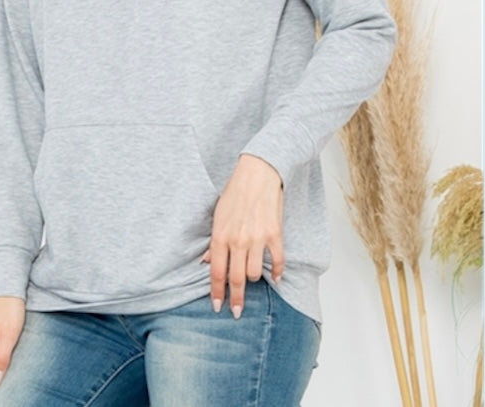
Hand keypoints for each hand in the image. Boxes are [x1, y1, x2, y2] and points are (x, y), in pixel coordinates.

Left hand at [204, 154, 283, 317]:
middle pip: (235, 279)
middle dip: (236, 299)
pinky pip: (277, 261)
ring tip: (252, 277)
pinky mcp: (274, 234)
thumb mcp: (218, 215)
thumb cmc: (235, 192)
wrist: (258, 174)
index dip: (217, 292)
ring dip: (253, 279)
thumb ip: (214, 241)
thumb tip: (207, 262)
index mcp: (221, 236)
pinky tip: (275, 277)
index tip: (218, 306)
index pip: (217, 273)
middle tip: (236, 311)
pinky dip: (277, 272)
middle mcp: (238, 240)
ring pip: (254, 273)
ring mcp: (257, 239)